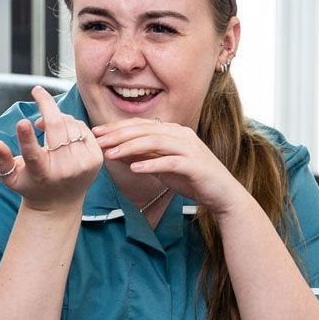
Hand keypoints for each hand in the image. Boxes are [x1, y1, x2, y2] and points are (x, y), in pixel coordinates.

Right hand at [0, 84, 100, 214]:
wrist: (60, 204)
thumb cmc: (30, 185)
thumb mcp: (10, 177)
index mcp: (41, 174)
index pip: (33, 155)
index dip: (27, 138)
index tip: (22, 122)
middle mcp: (64, 170)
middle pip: (56, 128)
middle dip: (46, 104)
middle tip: (37, 92)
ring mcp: (83, 165)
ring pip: (70, 123)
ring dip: (57, 117)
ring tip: (45, 125)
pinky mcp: (96, 160)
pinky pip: (83, 128)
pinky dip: (72, 124)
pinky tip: (63, 133)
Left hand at [90, 118, 243, 215]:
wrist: (222, 194)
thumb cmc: (192, 179)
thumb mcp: (162, 167)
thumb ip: (142, 157)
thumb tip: (114, 152)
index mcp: (174, 132)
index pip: (141, 125)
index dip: (117, 127)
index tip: (96, 133)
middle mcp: (181, 135)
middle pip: (145, 129)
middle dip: (119, 134)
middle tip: (98, 140)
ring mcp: (189, 148)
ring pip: (155, 141)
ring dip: (130, 147)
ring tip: (111, 154)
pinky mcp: (194, 165)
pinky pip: (170, 161)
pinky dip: (151, 163)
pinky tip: (134, 168)